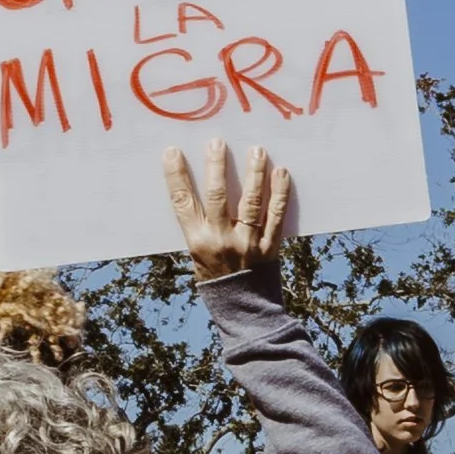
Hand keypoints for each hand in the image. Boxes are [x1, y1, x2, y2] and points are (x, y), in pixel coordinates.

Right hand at [163, 139, 290, 281]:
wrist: (244, 311)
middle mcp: (221, 240)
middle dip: (216, 166)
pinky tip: (281, 172)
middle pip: (217, 196)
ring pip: (250, 202)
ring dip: (253, 174)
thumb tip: (197, 188)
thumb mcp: (197, 256)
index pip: (182, 202)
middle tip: (217, 142)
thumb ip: (198, 226)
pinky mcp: (269, 247)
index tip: (173, 152)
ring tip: (256, 150)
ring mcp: (247, 243)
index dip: (176, 176)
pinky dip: (280, 193)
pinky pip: (276, 216)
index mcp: (197, 242)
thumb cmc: (216, 279)